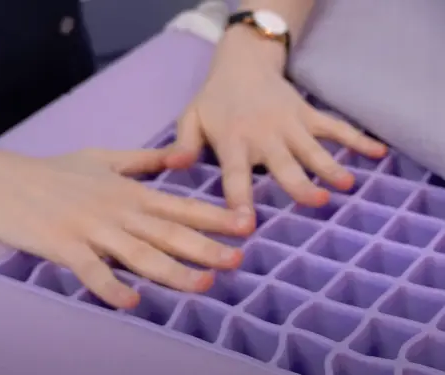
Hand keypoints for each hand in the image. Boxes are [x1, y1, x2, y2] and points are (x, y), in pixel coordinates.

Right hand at [0, 147, 249, 308]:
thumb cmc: (53, 170)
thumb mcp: (103, 158)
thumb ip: (144, 160)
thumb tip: (183, 157)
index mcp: (128, 191)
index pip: (178, 205)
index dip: (213, 215)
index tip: (246, 224)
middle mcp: (115, 209)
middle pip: (167, 233)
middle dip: (205, 247)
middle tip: (238, 260)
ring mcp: (89, 228)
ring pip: (137, 253)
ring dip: (171, 270)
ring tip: (203, 284)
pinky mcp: (62, 244)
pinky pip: (90, 270)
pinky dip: (110, 286)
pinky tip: (132, 301)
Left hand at [165, 28, 387, 222]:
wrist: (242, 64)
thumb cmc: (213, 101)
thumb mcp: (191, 119)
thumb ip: (183, 144)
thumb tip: (172, 165)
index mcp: (233, 142)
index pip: (235, 176)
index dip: (240, 200)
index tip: (247, 225)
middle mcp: (264, 135)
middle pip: (284, 164)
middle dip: (298, 184)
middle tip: (315, 202)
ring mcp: (290, 124)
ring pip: (313, 148)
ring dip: (330, 166)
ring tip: (346, 185)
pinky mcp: (307, 114)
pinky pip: (335, 127)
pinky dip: (356, 139)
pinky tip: (378, 152)